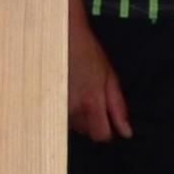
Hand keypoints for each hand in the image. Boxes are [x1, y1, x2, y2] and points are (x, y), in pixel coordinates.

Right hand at [68, 0, 131, 141]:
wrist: (62, 37)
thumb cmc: (89, 54)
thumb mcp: (110, 77)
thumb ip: (118, 108)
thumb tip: (126, 133)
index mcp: (92, 103)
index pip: (101, 136)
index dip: (108, 131)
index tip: (107, 118)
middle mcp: (73, 110)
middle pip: (87, 132)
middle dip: (93, 121)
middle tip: (93, 98)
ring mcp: (57, 106)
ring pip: (74, 125)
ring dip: (79, 116)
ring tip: (79, 93)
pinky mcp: (47, 102)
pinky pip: (61, 116)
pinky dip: (67, 110)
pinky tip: (68, 92)